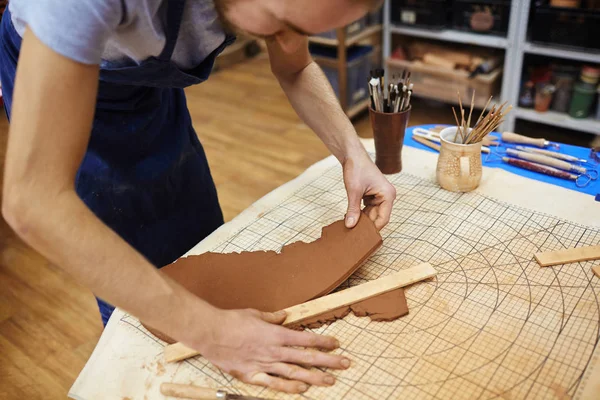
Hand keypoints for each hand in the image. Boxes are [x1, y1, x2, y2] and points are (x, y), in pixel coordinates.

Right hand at [191, 308, 349, 393]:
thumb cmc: (232, 320)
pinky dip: (289, 387)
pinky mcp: (252, 375)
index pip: (306, 339)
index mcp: (276, 334)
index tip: (337, 344)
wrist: (210, 332)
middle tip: (345, 364)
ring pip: (295, 373)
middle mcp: (274, 350)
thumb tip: (285, 316)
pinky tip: (302, 389)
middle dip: (328, 361)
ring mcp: (264, 364)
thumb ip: (272, 318)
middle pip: (306, 357)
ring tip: (331, 380)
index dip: (323, 342)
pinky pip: (274, 384)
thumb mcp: (255, 313)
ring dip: (315, 377)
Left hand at [342, 152, 396, 229]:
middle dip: (366, 224)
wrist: (352, 155)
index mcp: (388, 195)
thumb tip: (350, 225)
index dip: (373, 228)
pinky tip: (350, 218)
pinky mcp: (372, 195)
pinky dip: (359, 213)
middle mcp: (386, 196)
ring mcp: (379, 196)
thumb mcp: (354, 191)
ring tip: (350, 227)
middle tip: (353, 234)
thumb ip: (353, 210)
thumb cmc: (356, 169)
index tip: (362, 237)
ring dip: (362, 219)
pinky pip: (367, 209)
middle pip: (377, 217)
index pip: (383, 219)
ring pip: (371, 214)